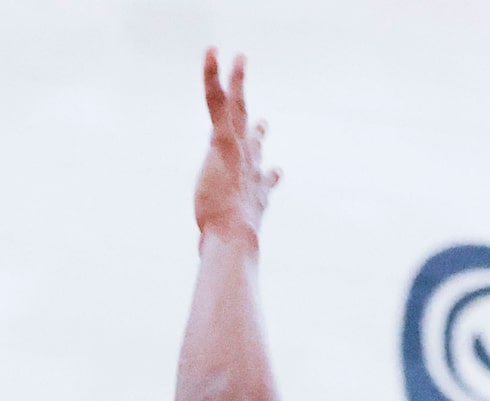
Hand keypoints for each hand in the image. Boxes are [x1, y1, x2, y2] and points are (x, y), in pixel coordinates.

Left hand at [193, 50, 277, 245]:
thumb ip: (222, 242)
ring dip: (237, 81)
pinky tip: (212, 55)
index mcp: (254, 189)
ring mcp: (238, 148)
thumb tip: (213, 257)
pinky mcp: (223, 138)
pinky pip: (218, 102)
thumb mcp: (228, 241)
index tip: (277, 171)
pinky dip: (215, 78)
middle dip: (257, 129)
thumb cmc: (228, 243)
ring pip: (237, 109)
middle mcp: (250, 164)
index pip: (264, 177)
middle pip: (254, 141)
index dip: (269, 173)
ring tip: (238, 58)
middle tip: (263, 121)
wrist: (234, 234)